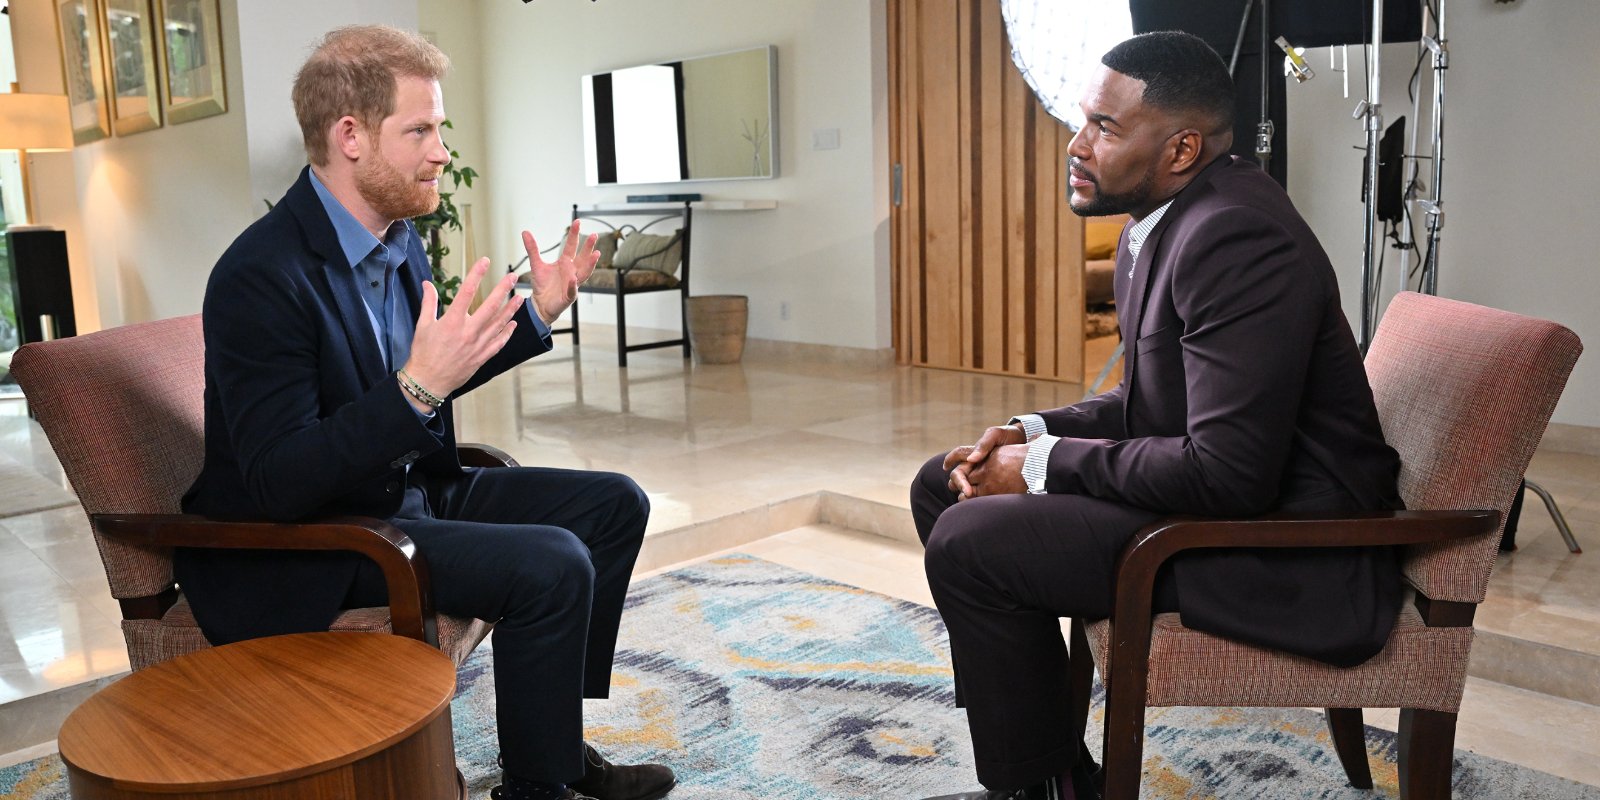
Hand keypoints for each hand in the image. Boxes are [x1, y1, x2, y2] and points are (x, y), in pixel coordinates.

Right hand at [401, 258, 520, 398]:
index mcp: (452, 321)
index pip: (467, 291)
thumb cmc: (423, 353)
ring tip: (520, 297)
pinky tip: (513, 324)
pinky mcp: (482, 357)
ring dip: (511, 310)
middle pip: (490, 306)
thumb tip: (427, 283)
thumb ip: (428, 302)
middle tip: (512, 277)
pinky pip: (499, 343)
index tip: (485, 261)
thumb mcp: (423, 325)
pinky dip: (507, 333)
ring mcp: (478, 345)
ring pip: (499, 324)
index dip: (477, 274)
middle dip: (503, 290)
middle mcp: (469, 332)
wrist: (428, 381)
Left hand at [523, 220, 598, 324]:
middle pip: (582, 257)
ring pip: (584, 273)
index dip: (574, 234)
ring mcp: (572, 284)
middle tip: (594, 235)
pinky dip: (573, 286)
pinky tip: (573, 279)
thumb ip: (532, 249)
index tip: (577, 221)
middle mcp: (572, 271)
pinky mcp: (568, 296)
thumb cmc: (542, 285)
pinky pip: (572, 290)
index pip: (571, 246)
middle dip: (588, 247)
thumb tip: (525, 232)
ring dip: (590, 265)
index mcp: (565, 262)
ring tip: (595, 255)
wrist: (540, 304)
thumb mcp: (536, 264)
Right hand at [943, 424, 1024, 496]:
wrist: (1027, 442)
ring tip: (971, 498)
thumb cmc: (1009, 436)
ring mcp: (984, 472)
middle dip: (958, 483)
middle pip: (959, 474)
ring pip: (968, 484)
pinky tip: (982, 502)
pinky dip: (980, 496)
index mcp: (974, 451)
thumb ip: (983, 444)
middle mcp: (976, 463)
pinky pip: (983, 490)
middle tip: (967, 492)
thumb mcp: (996, 434)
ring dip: (966, 492)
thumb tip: (971, 459)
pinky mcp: (994, 481)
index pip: (957, 455)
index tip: (946, 468)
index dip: (949, 460)